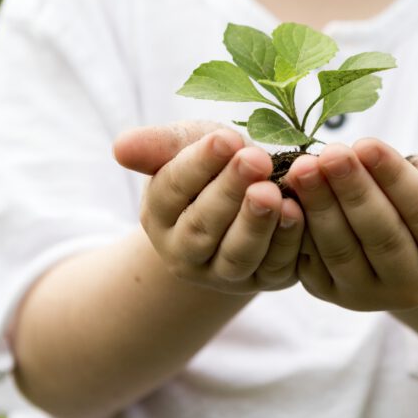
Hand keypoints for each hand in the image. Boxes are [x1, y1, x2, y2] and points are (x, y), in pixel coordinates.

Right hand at [113, 121, 305, 293]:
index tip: (225, 138)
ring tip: (272, 192)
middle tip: (255, 159)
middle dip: (230, 191)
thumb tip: (120, 148)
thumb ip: (159, 145)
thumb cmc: (215, 164)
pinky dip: (287, 241)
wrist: (249, 195)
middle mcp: (185, 251)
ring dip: (256, 223)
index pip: (172, 188)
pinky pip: (275, 266)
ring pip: (237, 255)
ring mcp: (224, 272)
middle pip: (203, 226)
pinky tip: (297, 211)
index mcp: (160, 214)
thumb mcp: (188, 145)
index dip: (199, 164)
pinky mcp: (265, 279)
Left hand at [287, 139, 417, 311]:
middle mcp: (414, 283)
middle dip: (351, 191)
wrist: (400, 232)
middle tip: (326, 153)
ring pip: (343, 250)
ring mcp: (370, 294)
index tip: (366, 143)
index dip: (393, 179)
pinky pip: (311, 264)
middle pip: (380, 234)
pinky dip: (296, 230)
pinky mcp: (332, 294)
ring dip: (319, 208)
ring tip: (302, 168)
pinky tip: (283, 196)